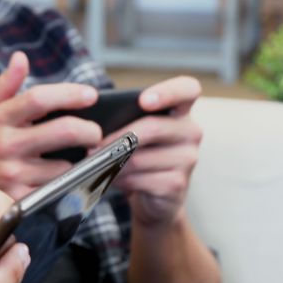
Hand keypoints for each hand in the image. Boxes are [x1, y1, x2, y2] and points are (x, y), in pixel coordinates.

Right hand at [0, 52, 102, 199]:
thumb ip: (3, 85)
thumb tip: (21, 58)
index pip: (39, 99)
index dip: (69, 94)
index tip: (91, 95)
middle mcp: (6, 145)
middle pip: (63, 131)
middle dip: (89, 130)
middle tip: (95, 131)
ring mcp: (13, 174)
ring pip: (65, 165)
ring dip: (75, 162)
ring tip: (72, 158)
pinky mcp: (20, 199)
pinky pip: (56, 189)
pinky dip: (65, 183)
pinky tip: (63, 178)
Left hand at [109, 77, 203, 226]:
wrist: (156, 192)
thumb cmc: (140, 150)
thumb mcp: (136, 129)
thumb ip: (125, 119)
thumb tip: (95, 126)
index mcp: (181, 109)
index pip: (187, 90)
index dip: (167, 92)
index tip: (143, 100)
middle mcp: (191, 131)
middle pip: (152, 128)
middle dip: (116, 138)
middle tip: (92, 147)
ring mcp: (187, 159)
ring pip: (139, 158)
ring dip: (112, 163)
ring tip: (95, 164)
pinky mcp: (177, 184)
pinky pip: (139, 179)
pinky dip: (119, 179)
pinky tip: (111, 178)